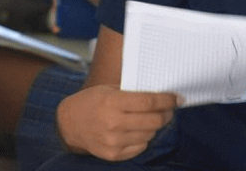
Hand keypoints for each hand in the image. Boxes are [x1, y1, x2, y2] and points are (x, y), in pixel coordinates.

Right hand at [57, 86, 177, 160]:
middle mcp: (114, 123)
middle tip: (170, 109)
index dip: (167, 100)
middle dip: (167, 114)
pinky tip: (140, 130)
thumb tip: (161, 94)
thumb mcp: (110, 90)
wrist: (69, 123)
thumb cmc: (92, 101)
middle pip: (153, 121)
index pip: (149, 102)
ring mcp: (113, 141)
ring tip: (153, 118)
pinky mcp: (113, 155)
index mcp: (113, 102)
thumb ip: (132, 92)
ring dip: (155, 126)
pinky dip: (144, 138)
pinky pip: (140, 147)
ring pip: (149, 135)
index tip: (177, 98)